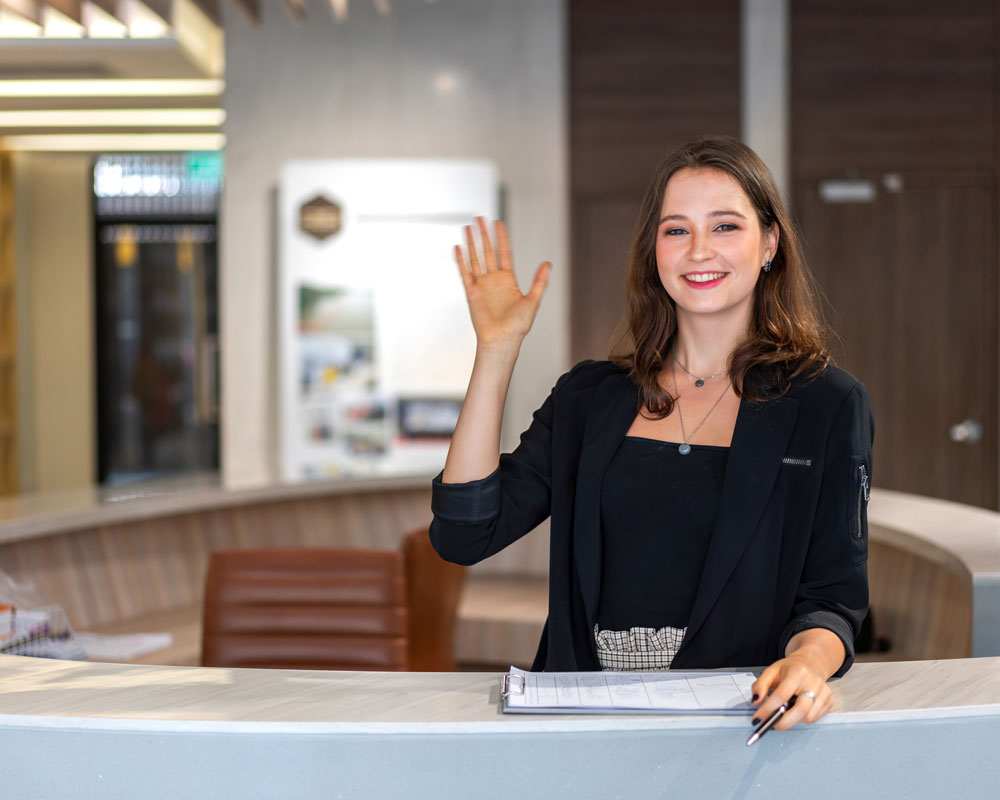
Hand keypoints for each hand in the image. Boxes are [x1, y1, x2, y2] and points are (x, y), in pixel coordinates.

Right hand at [455, 217, 550, 350]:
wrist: (502, 340)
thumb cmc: (518, 326)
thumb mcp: (533, 301)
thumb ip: (539, 282)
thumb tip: (548, 263)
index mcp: (508, 280)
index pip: (504, 253)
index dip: (501, 237)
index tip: (498, 222)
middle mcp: (494, 280)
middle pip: (487, 252)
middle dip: (484, 235)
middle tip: (479, 218)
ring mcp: (481, 286)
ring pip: (475, 259)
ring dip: (471, 243)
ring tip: (467, 227)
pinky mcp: (471, 293)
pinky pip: (465, 273)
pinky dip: (461, 260)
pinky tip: (458, 247)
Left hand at [749, 651, 834, 730]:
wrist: (812, 663)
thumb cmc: (790, 669)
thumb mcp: (771, 671)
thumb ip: (760, 685)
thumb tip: (755, 701)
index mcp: (797, 672)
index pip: (782, 695)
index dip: (768, 709)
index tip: (758, 718)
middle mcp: (813, 682)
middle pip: (801, 709)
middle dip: (784, 722)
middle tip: (771, 725)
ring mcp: (824, 693)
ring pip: (808, 717)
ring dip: (793, 721)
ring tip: (783, 715)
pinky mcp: (829, 701)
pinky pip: (815, 718)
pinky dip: (802, 719)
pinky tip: (795, 712)